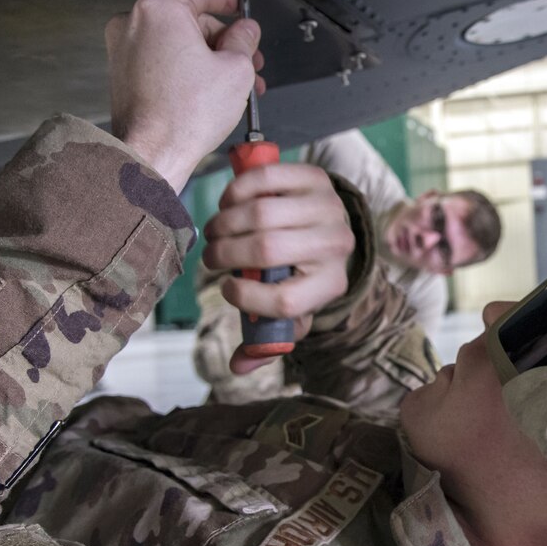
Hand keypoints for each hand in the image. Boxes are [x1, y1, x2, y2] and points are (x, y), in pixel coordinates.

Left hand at [105, 0, 265, 191]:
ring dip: (207, 59)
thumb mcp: (237, 70)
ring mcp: (123, 50)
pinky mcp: (122, 74)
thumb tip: (246, 32)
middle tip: (245, 56)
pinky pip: (160, 61)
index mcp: (160, 12)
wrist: (154, 153)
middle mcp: (133, 24)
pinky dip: (184, 70)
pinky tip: (208, 90)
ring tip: (233, 82)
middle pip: (188, 21)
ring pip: (175, 43)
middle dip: (222, 40)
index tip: (236, 5)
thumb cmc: (183, 117)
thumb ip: (245, 40)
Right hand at [202, 164, 355, 373]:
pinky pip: (267, 179)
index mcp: (331, 285)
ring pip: (262, 213)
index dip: (246, 298)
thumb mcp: (293, 308)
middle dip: (225, 253)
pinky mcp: (316, 178)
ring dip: (225, 222)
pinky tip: (228, 203)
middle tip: (210, 256)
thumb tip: (238, 367)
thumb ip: (266, 339)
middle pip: (268, 250)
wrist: (332, 227)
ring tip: (214, 231)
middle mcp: (336, 246)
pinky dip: (237, 191)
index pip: (286, 300)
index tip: (226, 288)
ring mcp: (329, 208)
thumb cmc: (302, 273)